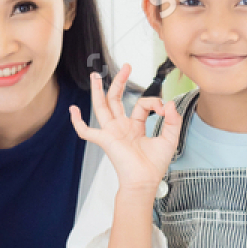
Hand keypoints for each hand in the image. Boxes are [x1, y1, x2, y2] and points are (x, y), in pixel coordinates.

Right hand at [69, 64, 180, 195]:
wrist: (145, 182)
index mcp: (135, 127)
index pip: (141, 105)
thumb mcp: (170, 138)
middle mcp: (121, 127)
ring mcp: (111, 132)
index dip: (154, 102)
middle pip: (115, 99)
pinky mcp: (105, 140)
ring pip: (101, 107)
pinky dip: (78, 122)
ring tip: (96, 75)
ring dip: (98, 91)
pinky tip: (73, 110)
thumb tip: (169, 103)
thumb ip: (173, 120)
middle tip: (125, 66)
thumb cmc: (155, 165)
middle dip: (119, 82)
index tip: (164, 109)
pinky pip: (86, 132)